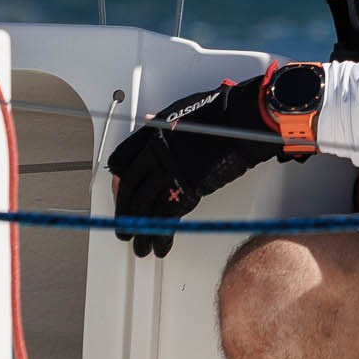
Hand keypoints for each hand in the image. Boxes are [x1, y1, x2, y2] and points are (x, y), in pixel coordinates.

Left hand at [104, 75, 278, 257]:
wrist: (239, 121)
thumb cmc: (217, 113)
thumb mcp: (180, 111)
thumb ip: (162, 122)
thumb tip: (150, 121)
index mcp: (151, 136)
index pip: (121, 164)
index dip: (118, 186)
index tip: (119, 197)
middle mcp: (155, 156)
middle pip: (131, 192)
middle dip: (125, 217)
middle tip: (125, 232)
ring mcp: (169, 174)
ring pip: (144, 210)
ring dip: (141, 234)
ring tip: (141, 248)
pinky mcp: (186, 189)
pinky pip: (166, 219)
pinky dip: (162, 236)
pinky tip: (161, 247)